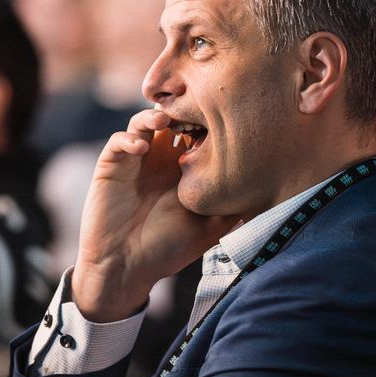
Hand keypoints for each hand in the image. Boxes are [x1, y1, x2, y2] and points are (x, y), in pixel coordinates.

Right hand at [72, 109, 232, 321]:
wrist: (126, 267)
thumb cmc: (167, 249)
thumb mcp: (209, 229)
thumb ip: (230, 208)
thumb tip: (263, 191)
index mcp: (183, 168)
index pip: (197, 132)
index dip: (207, 123)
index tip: (219, 121)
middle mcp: (160, 158)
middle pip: (171, 118)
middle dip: (181, 110)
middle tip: (191, 112)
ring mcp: (135, 160)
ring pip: (144, 122)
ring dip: (154, 116)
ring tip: (165, 120)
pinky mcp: (111, 166)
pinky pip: (119, 140)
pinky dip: (130, 137)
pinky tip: (142, 148)